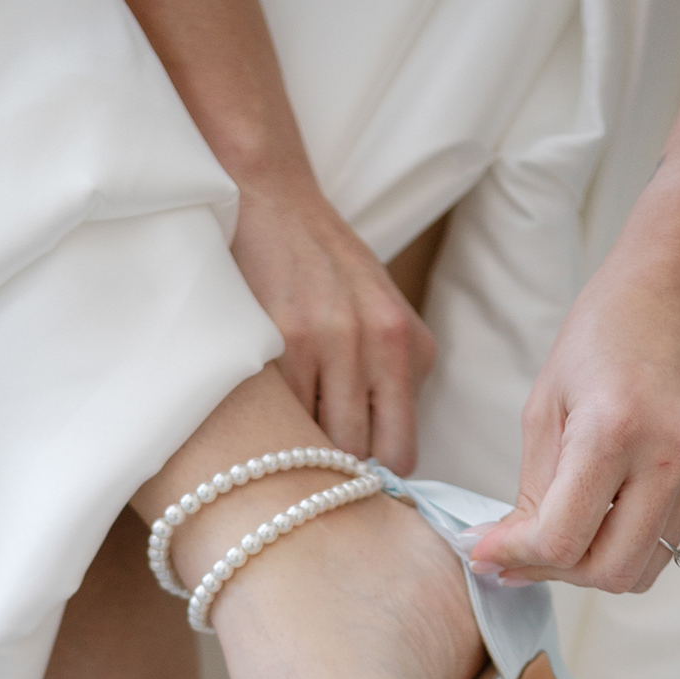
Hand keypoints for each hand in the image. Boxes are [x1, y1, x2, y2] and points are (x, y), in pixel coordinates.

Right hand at [230, 173, 435, 473]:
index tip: (349, 478)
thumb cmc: (326, 270)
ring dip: (304, 449)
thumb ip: (389, 381)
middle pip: (366, 455)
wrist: (275, 200)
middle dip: (338, 470)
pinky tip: (266, 408)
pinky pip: (286, 414)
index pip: (403, 452)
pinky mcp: (286, 337)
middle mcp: (384, 343)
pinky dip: (275, 423)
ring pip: (325, 442)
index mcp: (413, 346)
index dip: (375, 476)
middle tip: (311, 464)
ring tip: (287, 435)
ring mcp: (335, 339)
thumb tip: (378, 465)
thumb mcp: (380, 319)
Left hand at [469, 205, 679, 594]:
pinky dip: (623, 544)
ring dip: (592, 568)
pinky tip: (596, 515)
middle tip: (519, 554)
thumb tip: (508, 549)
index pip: (561, 539)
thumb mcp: (546, 404)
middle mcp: (667, 457)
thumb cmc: (607, 329)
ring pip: (642, 570)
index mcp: (615, 430)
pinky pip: (665, 541)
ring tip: (559, 536)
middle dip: (555, 573)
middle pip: (609, 572)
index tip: (484, 554)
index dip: (514, 557)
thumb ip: (532, 488)